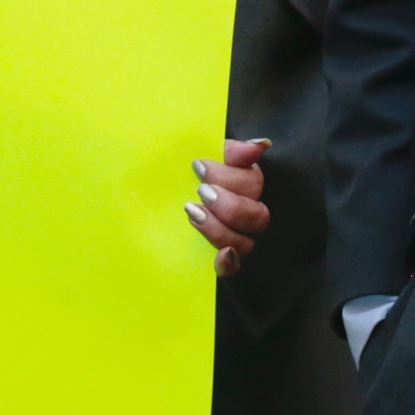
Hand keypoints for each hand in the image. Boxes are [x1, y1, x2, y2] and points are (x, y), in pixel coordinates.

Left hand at [186, 137, 272, 276]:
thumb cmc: (184, 176)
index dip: (230, 176)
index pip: (254, 183)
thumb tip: (261, 145)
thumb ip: (231, 151)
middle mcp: (246, 214)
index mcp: (244, 185)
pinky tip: (223, 255)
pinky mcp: (219, 260)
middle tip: (201, 192)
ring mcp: (235, 239)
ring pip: (245, 242)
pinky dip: (229, 263)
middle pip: (257, 216)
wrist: (152, 201)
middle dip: (229, 205)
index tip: (199, 167)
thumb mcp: (203, 155)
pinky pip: (233, 269)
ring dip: (220, 229)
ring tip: (192, 212)